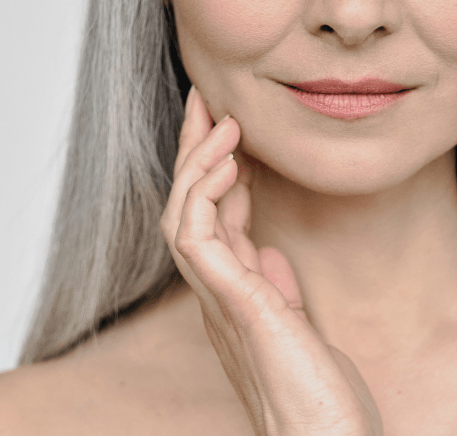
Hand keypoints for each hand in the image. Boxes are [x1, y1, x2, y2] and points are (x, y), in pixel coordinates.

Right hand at [159, 86, 382, 435]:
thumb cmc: (317, 396)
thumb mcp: (296, 325)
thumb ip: (273, 285)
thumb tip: (268, 250)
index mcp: (228, 291)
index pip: (210, 217)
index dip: (212, 170)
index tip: (224, 129)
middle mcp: (213, 290)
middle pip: (187, 206)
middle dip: (192, 151)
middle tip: (201, 101)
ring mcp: (215, 297)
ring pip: (180, 215)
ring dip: (197, 163)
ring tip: (219, 120)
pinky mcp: (230, 301)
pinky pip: (194, 236)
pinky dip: (204, 192)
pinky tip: (228, 163)